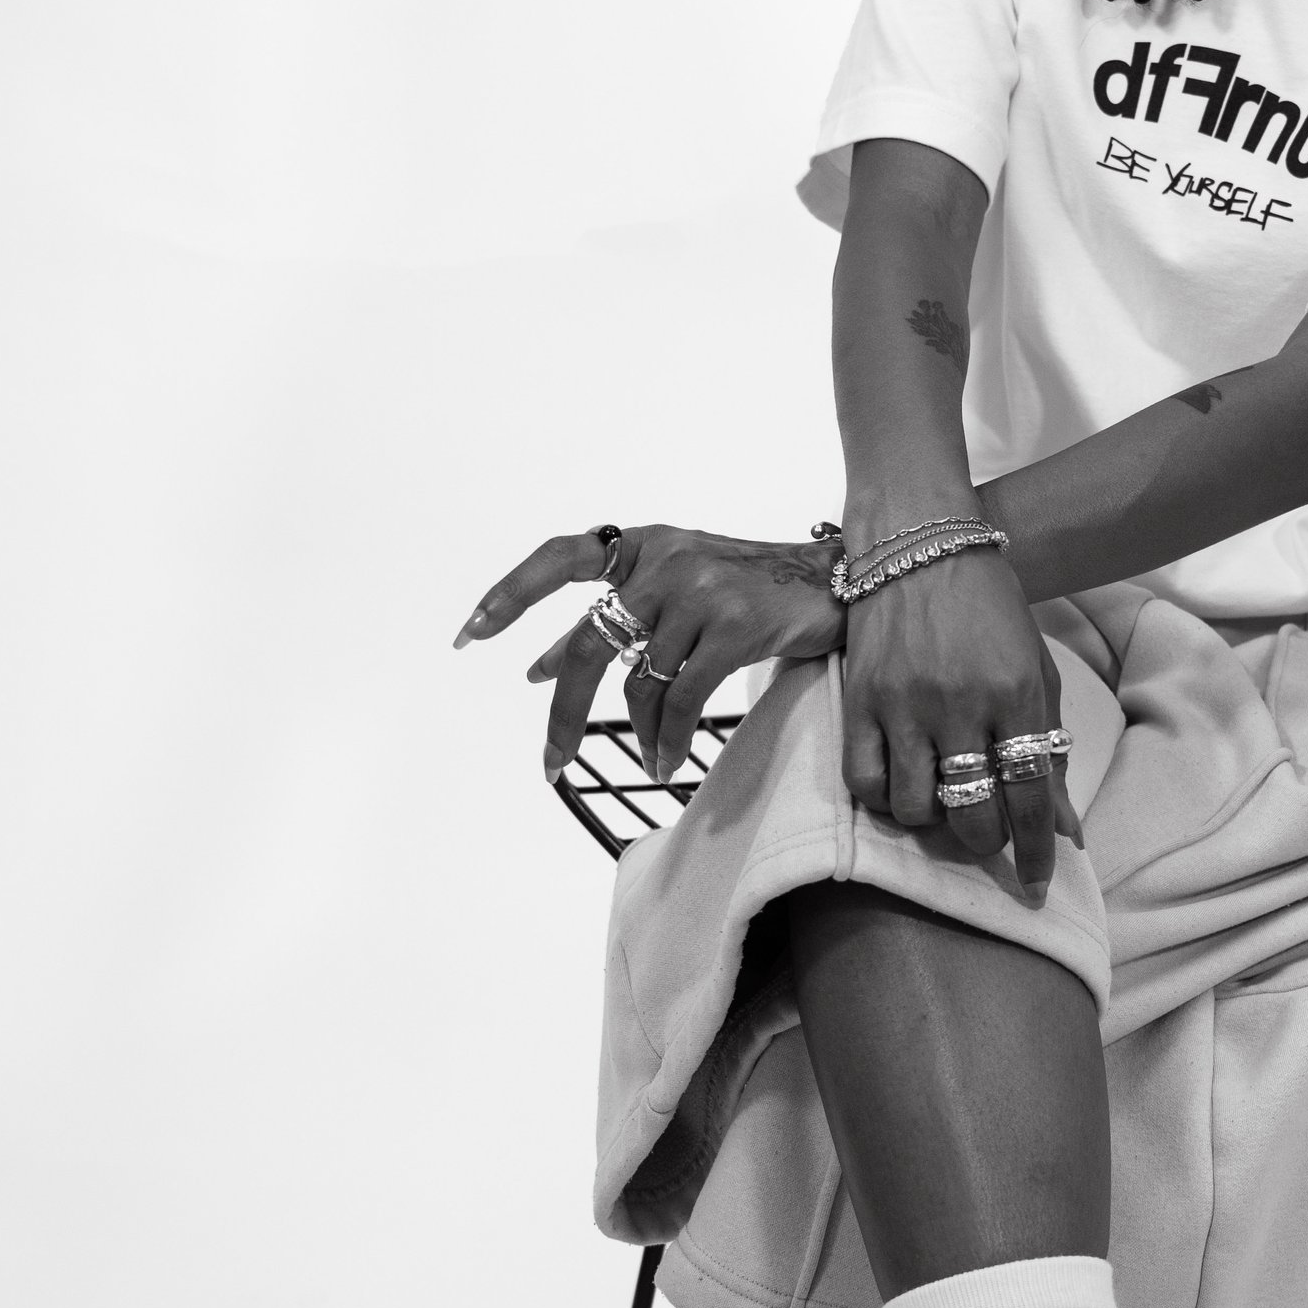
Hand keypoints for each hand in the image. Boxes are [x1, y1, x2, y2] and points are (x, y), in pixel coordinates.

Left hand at [453, 522, 844, 782]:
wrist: (836, 584)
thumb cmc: (750, 591)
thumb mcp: (677, 590)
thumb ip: (616, 619)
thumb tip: (539, 667)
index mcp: (643, 545)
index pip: (559, 557)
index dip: (511, 593)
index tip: (470, 635)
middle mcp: (664, 560)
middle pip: (589, 644)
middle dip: (563, 711)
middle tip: (550, 762)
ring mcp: (700, 591)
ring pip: (639, 682)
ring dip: (638, 733)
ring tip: (649, 758)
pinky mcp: (735, 626)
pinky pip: (680, 700)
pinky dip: (667, 739)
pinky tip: (666, 761)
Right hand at [840, 546, 1081, 903]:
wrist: (920, 542)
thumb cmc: (990, 608)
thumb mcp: (1036, 670)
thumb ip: (1050, 748)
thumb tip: (1066, 831)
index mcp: (1016, 693)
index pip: (1031, 799)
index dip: (1037, 853)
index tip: (1039, 884)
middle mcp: (962, 704)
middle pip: (974, 815)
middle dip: (986, 842)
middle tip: (987, 833)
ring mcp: (905, 704)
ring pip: (916, 811)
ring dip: (934, 822)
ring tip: (943, 798)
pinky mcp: (858, 700)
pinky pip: (865, 783)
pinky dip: (884, 799)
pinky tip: (902, 784)